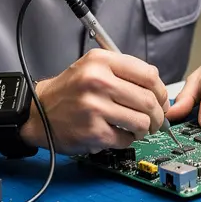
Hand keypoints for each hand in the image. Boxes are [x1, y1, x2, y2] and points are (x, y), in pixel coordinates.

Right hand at [21, 49, 169, 154]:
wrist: (38, 112)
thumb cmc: (70, 91)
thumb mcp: (93, 68)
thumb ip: (124, 72)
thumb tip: (159, 92)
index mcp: (101, 61)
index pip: (149, 75)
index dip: (161, 91)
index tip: (162, 101)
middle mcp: (98, 81)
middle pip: (149, 100)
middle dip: (158, 115)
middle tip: (155, 121)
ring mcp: (95, 107)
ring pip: (142, 122)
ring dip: (144, 129)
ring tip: (137, 129)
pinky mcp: (93, 131)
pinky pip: (126, 139)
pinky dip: (127, 140)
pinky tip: (117, 134)